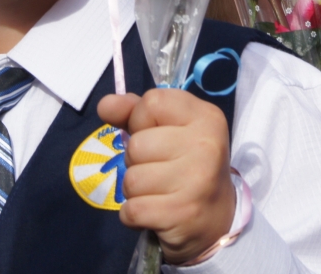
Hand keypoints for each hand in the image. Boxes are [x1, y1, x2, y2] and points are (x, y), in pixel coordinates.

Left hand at [98, 89, 235, 265]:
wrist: (216, 217)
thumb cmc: (185, 162)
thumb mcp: (167, 126)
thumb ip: (134, 110)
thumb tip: (104, 105)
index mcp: (205, 117)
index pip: (151, 103)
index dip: (141, 119)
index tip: (156, 133)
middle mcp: (206, 146)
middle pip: (136, 145)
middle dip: (136, 159)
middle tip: (160, 169)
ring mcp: (196, 183)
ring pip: (131, 180)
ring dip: (135, 189)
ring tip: (158, 191)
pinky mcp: (182, 215)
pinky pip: (131, 209)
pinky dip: (133, 214)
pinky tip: (154, 211)